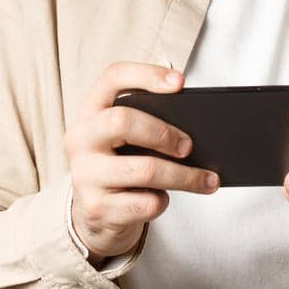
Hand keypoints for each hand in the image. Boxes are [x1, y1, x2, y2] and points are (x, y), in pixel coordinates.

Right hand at [64, 61, 221, 259]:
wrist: (96, 214)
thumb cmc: (121, 165)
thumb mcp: (125, 139)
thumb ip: (147, 124)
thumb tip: (197, 128)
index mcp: (90, 111)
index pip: (112, 77)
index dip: (147, 74)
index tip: (180, 82)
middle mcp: (80, 139)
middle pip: (122, 121)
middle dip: (164, 133)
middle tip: (189, 146)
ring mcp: (84, 175)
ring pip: (144, 170)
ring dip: (184, 176)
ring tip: (208, 180)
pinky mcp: (97, 208)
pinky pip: (145, 203)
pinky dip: (162, 201)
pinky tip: (162, 199)